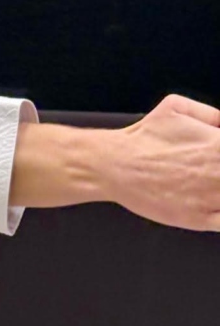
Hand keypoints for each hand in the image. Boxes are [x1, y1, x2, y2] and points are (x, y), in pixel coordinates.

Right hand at [109, 94, 219, 230]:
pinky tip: (214, 204)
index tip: (219, 155)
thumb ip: (211, 114)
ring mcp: (210, 198)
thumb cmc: (144, 137)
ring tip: (213, 183)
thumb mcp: (177, 107)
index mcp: (218, 145)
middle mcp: (217, 172)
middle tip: (213, 171)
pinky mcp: (198, 219)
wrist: (116, 166)